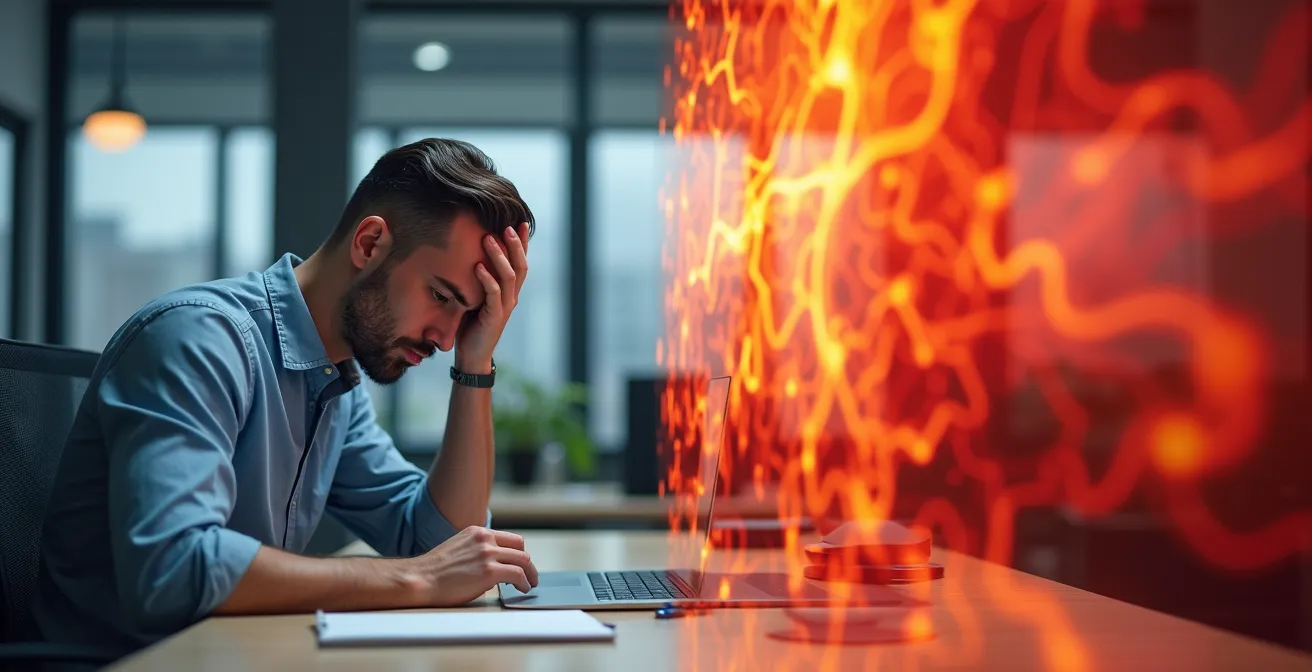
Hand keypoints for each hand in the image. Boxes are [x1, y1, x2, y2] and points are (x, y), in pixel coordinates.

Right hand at [406, 526, 538, 605]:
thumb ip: (477, 553)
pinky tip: (522, 588)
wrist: (420, 579)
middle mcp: (485, 539)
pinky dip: (524, 582)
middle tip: (529, 575)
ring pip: (523, 560)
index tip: (520, 563)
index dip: (518, 553)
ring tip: (529, 584)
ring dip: (530, 574)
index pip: (510, 539)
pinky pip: (518, 575)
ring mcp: (488, 554)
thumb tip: (493, 568)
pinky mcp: (489, 571)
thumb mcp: (458, 549)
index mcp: (477, 532)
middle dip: (527, 563)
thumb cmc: (434, 571)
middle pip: (520, 548)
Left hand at [454, 222, 529, 371]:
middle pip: (521, 265)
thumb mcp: (474, 296)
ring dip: (499, 256)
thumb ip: (476, 279)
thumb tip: (465, 253)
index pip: (520, 262)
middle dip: (515, 244)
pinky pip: (494, 294)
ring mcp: (505, 306)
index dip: (523, 242)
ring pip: (509, 276)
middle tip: (507, 225)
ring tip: (488, 238)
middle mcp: (512, 296)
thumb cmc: (471, 324)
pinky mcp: (495, 317)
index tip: (520, 221)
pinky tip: (478, 267)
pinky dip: (487, 279)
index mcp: (509, 291)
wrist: (472, 355)